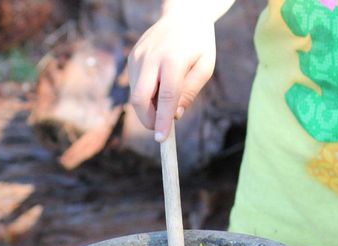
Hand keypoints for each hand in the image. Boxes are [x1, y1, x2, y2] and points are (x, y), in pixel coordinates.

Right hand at [127, 12, 217, 141]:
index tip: (161, 139)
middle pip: (140, 99)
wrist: (182, 15)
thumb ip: (190, 91)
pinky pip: (135, 85)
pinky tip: (158, 85)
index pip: (165, 97)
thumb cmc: (198, 43)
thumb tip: (176, 115)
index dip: (162, 120)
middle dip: (148, 119)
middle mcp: (151, 57)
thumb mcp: (205, 66)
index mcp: (173, 59)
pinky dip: (145, 94)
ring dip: (148, 107)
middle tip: (160, 129)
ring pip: (135, 94)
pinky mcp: (132, 58)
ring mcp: (138, 57)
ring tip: (165, 99)